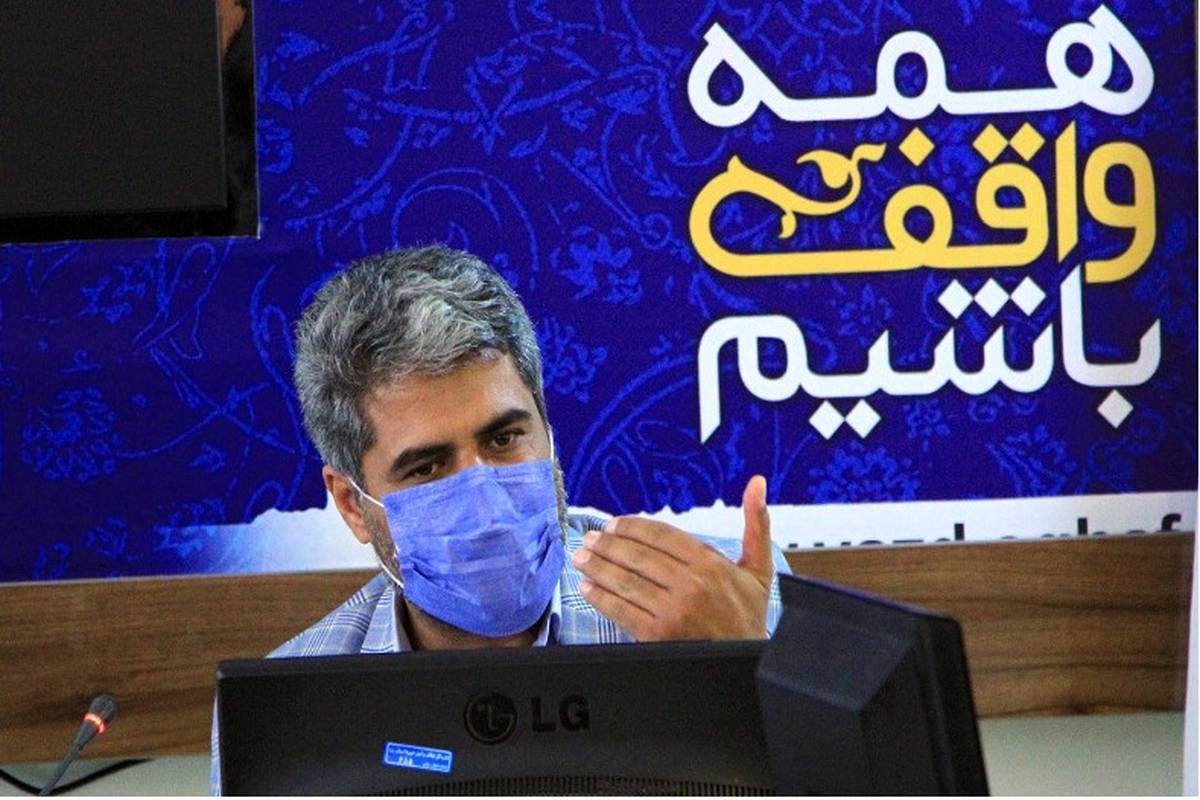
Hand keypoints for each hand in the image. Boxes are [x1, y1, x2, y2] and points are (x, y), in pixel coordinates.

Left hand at [571, 475, 773, 640]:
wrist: (750, 661)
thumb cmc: (749, 615)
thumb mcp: (759, 568)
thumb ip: (756, 523)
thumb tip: (757, 483)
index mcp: (710, 562)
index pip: (661, 534)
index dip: (632, 526)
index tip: (613, 524)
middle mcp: (690, 584)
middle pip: (638, 555)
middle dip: (608, 545)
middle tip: (589, 538)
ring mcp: (673, 610)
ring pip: (626, 580)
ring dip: (598, 567)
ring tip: (581, 558)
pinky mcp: (658, 635)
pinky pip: (622, 610)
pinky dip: (601, 598)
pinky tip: (588, 588)